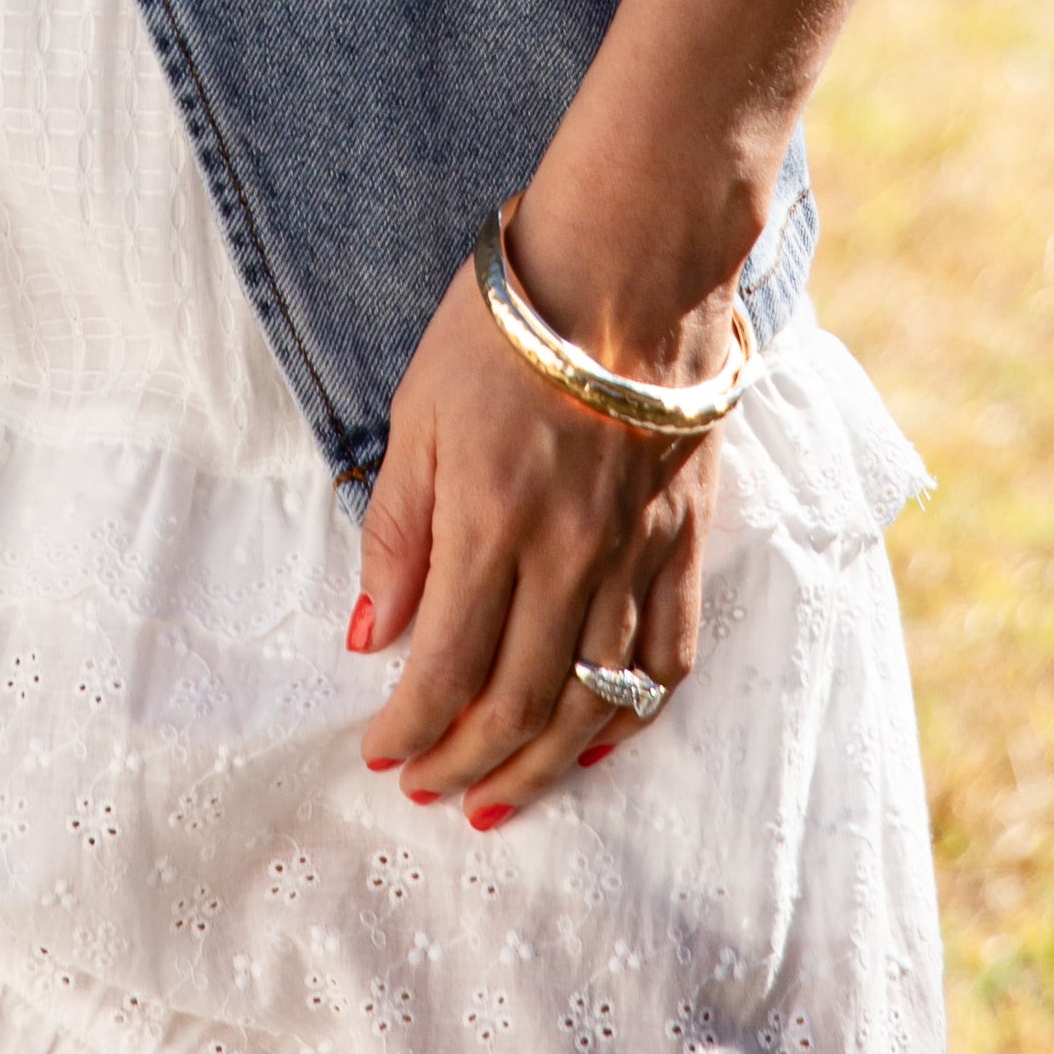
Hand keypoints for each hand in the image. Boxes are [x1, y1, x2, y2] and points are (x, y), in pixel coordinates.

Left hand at [348, 254, 728, 825]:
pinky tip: (596, 741)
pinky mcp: (683, 538)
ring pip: (592, 703)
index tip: (377, 751)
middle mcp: (568, 555)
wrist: (631, 257)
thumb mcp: (418, 409)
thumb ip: (398, 530)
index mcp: (492, 521)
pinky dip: (633, 716)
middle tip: (425, 788)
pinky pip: (668, 657)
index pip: (444, 670)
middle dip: (462, 764)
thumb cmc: (508, 323)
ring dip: (539, 766)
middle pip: (517, 706)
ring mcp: (634, 552)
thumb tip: (370, 635)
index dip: (407, 730)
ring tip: (496, 796)